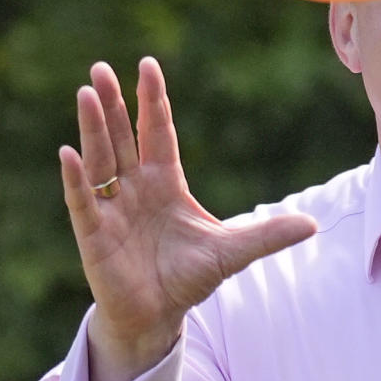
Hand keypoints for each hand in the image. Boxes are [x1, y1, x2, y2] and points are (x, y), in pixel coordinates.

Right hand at [59, 57, 316, 380]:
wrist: (157, 316)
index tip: (147, 64)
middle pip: (121, 137)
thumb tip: (313, 224)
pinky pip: (82, 201)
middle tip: (102, 68)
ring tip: (87, 92)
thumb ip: (267, 235)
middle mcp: (134, 187)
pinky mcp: (94, 234)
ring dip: (93, 128)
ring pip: (100, 159)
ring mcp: (111, 208)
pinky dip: (75, 178)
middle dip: (112, 104)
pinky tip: (67, 153)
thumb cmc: (188, 278)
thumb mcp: (232, 253)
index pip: (157, 132)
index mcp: (165, 182)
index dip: (152, 101)